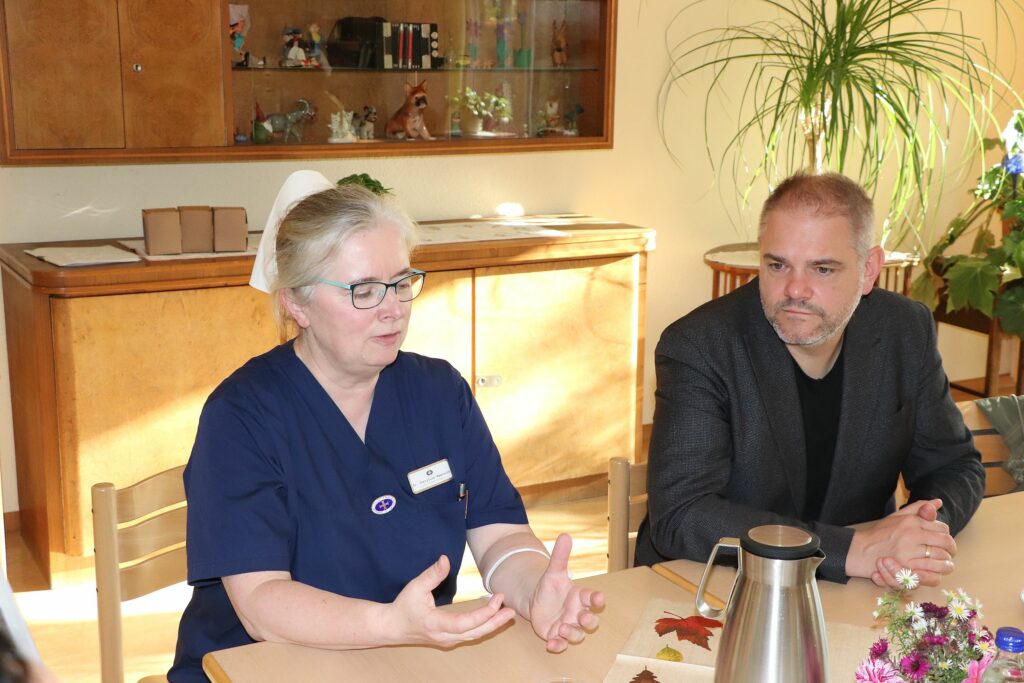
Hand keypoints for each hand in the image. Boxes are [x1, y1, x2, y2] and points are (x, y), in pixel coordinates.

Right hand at [388, 555, 515, 646]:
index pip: (465, 623)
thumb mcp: (415, 587)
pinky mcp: (448, 639)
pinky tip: (493, 617)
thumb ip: (432, 574)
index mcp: (436, 624)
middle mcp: (444, 636)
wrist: (391, 627)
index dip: (483, 614)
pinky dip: (484, 626)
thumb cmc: (403, 607)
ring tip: (508, 613)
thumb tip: (445, 559)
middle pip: (475, 633)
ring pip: (475, 636)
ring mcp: (447, 640)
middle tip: (511, 609)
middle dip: (495, 621)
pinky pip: (471, 635)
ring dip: (492, 625)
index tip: (497, 600)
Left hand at [527, 534, 604, 652]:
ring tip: (563, 628)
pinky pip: (561, 644)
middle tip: (583, 616)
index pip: (592, 597)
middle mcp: (577, 613)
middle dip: (590, 620)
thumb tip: (565, 535)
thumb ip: (560, 556)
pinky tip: (550, 644)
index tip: (599, 597)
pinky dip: (558, 646)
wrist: (536, 601)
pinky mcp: (556, 636)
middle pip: (591, 620)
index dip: (597, 598)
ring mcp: (569, 626)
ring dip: (573, 633)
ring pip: (578, 634)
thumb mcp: (553, 572)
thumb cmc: (551, 587)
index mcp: (579, 597)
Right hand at [847, 499, 955, 585]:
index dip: (946, 534)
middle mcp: (911, 534)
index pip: (941, 527)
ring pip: (941, 557)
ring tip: (945, 563)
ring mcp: (908, 551)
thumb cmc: (878, 534)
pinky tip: (935, 571)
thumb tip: (938, 502)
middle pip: (945, 541)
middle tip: (950, 552)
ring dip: (947, 562)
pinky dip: (937, 572)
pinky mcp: (905, 567)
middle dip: (951, 548)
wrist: (860, 550)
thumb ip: (917, 508)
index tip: (943, 539)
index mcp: (910, 521)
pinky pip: (931, 571)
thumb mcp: (897, 516)